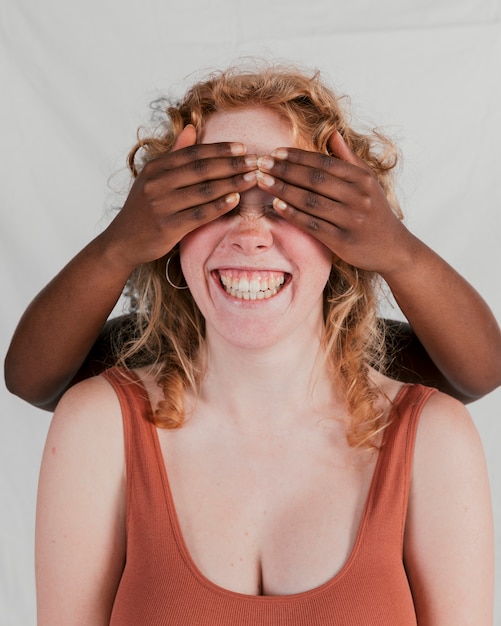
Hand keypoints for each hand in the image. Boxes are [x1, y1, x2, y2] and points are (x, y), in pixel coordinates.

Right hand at [100, 125, 257, 269]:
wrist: (123, 241)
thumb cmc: (143, 208)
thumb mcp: (152, 177)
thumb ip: (174, 154)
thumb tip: (191, 128)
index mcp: (155, 168)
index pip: (193, 153)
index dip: (219, 149)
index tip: (242, 148)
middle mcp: (157, 184)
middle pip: (202, 170)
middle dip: (232, 164)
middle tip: (255, 162)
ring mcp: (161, 206)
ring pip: (204, 191)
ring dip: (232, 184)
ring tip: (252, 179)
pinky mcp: (167, 227)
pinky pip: (199, 214)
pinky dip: (219, 206)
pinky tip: (236, 200)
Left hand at [255, 131, 415, 275]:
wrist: (393, 248)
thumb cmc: (375, 211)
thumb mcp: (367, 182)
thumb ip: (348, 158)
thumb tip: (332, 133)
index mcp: (362, 179)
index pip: (324, 162)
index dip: (298, 157)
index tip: (275, 152)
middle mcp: (358, 197)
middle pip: (315, 179)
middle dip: (285, 170)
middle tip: (262, 164)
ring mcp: (350, 220)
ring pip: (311, 201)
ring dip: (284, 190)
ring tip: (263, 181)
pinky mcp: (343, 241)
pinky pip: (312, 224)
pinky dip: (293, 214)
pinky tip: (276, 205)